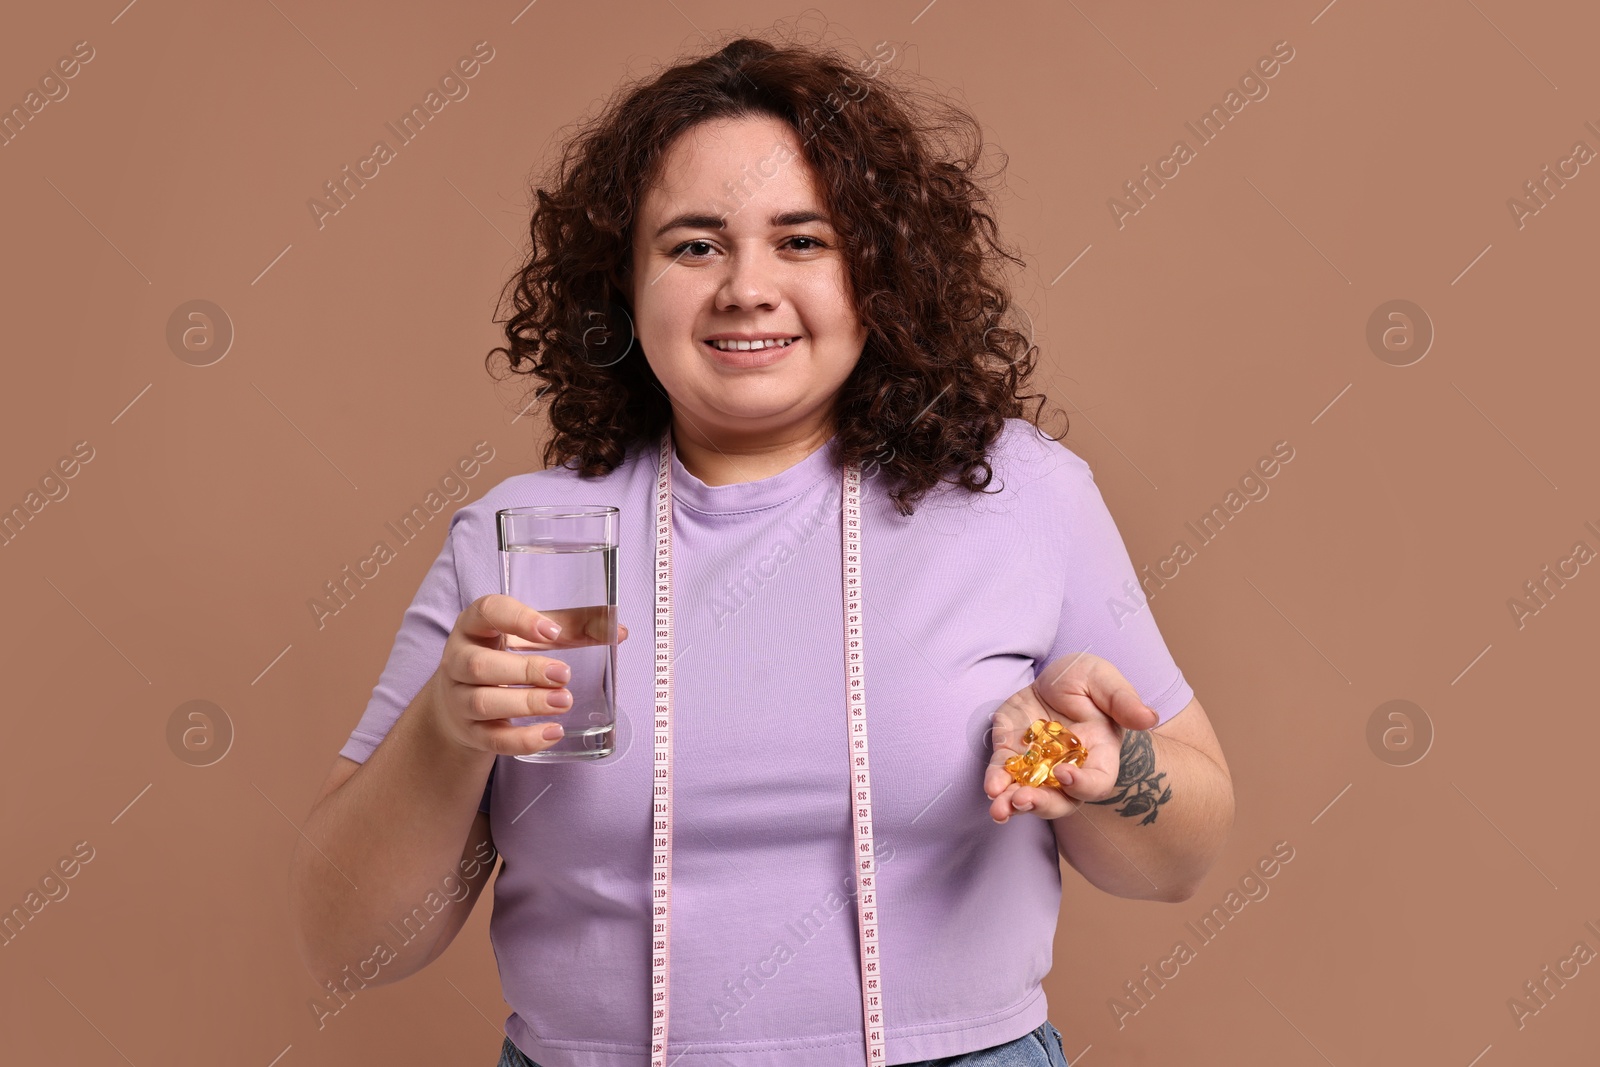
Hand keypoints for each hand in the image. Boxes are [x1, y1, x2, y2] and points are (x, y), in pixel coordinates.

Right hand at [427, 593, 629, 757]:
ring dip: (527, 703)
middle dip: (526, 670)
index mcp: (475, 625)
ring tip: (564, 702)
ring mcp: (459, 698)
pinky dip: (523, 739)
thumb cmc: (504, 656)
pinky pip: (492, 739)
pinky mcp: (469, 732)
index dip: (518, 619)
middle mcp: (458, 660)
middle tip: (564, 675)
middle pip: (481, 665)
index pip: (487, 612)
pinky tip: (553, 732)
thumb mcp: (530, 635)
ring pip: (484, 702)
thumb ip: (572, 627)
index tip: (551, 631)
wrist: (459, 705)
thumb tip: (618, 630)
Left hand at [982, 652, 1157, 822]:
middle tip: (1023, 801)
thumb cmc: (1086, 679)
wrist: (1052, 676)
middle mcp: (1069, 768)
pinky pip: (1003, 774)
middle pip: (1061, 800)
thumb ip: (1123, 701)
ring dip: (1013, 804)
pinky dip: (996, 782)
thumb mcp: (1104, 680)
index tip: (1064, 774)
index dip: (1083, 785)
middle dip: (1042, 804)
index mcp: (1099, 754)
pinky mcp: (1011, 754)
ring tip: (1000, 809)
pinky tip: (991, 787)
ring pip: (1028, 794)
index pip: (1097, 782)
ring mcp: (1037, 765)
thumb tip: (1150, 717)